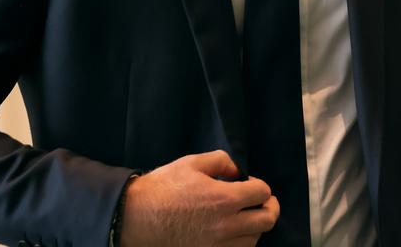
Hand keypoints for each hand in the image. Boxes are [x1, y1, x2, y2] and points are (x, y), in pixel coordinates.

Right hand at [120, 150, 278, 246]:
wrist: (132, 219)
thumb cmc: (161, 189)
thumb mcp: (192, 163)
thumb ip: (222, 161)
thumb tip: (238, 171)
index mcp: (225, 199)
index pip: (263, 192)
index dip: (259, 185)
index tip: (249, 183)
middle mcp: (225, 226)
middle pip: (267, 220)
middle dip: (268, 207)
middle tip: (261, 201)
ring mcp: (216, 246)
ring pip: (254, 240)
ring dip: (254, 226)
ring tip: (244, 217)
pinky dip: (240, 243)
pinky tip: (231, 233)